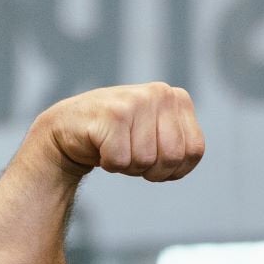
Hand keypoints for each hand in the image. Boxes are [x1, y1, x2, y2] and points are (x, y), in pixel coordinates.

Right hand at [35, 83, 205, 183]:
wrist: (69, 126)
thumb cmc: (118, 136)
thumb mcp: (157, 134)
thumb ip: (180, 142)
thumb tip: (189, 155)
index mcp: (178, 98)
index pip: (194, 151)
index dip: (174, 169)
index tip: (155, 160)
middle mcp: (160, 93)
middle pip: (172, 158)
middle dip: (151, 170)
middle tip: (132, 155)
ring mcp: (136, 100)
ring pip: (145, 161)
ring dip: (127, 166)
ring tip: (115, 146)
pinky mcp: (112, 114)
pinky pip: (121, 161)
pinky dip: (109, 164)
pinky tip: (101, 146)